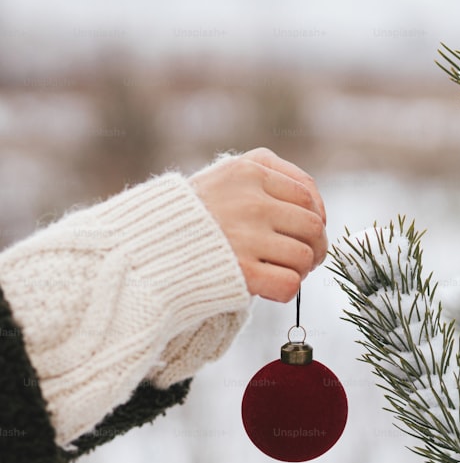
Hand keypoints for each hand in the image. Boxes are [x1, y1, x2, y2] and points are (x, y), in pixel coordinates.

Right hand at [190, 148, 327, 302]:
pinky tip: (271, 289)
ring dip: (301, 270)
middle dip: (316, 246)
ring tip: (284, 272)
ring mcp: (245, 235)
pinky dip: (286, 291)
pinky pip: (290, 284)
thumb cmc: (186, 218)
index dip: (317, 216)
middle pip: (312, 225)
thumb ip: (264, 179)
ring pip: (304, 256)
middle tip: (306, 259)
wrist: (138, 249)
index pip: (306, 192)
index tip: (308, 232)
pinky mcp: (241, 271)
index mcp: (246, 171)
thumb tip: (317, 209)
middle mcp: (249, 200)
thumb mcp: (221, 178)